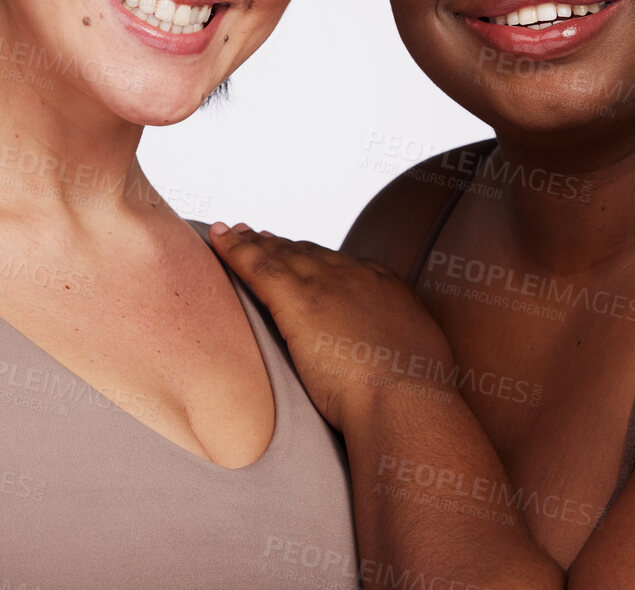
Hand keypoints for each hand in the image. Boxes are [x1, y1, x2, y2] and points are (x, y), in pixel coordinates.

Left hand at [208, 222, 453, 432]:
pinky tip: (217, 239)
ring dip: (251, 242)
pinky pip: (256, 265)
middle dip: (279, 245)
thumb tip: (394, 359)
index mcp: (384, 286)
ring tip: (231, 233)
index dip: (313, 257)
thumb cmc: (413, 397)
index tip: (296, 254)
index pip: (339, 263)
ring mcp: (324, 284)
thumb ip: (397, 348)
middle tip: (256, 235)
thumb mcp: (417, 358)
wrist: (405, 400)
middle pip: (306, 253)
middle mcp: (353, 275)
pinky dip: (233, 249)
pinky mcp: (296, 298)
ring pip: (279, 253)